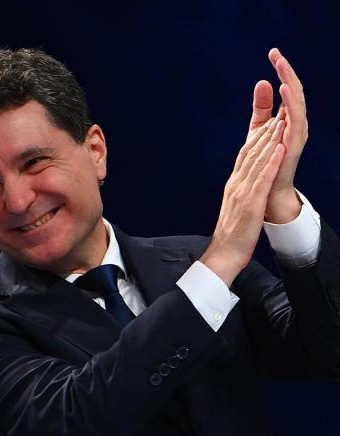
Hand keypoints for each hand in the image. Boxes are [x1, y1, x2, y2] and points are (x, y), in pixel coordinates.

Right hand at [201, 118, 285, 285]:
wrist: (223, 254)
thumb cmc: (232, 235)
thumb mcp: (237, 208)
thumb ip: (241, 192)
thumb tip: (247, 183)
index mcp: (234, 185)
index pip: (245, 156)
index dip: (257, 138)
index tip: (269, 122)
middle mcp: (236, 184)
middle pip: (251, 153)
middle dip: (265, 132)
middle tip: (278, 113)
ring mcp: (242, 193)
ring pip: (257, 162)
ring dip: (270, 141)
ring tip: (281, 122)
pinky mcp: (250, 204)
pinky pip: (262, 180)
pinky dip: (271, 163)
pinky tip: (279, 150)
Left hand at [247, 48, 307, 222]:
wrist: (266, 190)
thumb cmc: (265, 159)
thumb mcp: (260, 128)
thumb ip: (262, 106)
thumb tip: (262, 80)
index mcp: (289, 117)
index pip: (288, 88)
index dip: (282, 70)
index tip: (272, 51)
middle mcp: (296, 124)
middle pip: (295, 93)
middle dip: (287, 73)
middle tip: (277, 54)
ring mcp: (296, 136)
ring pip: (298, 106)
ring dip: (291, 88)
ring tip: (283, 70)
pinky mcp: (292, 148)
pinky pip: (294, 127)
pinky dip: (291, 111)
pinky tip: (284, 99)